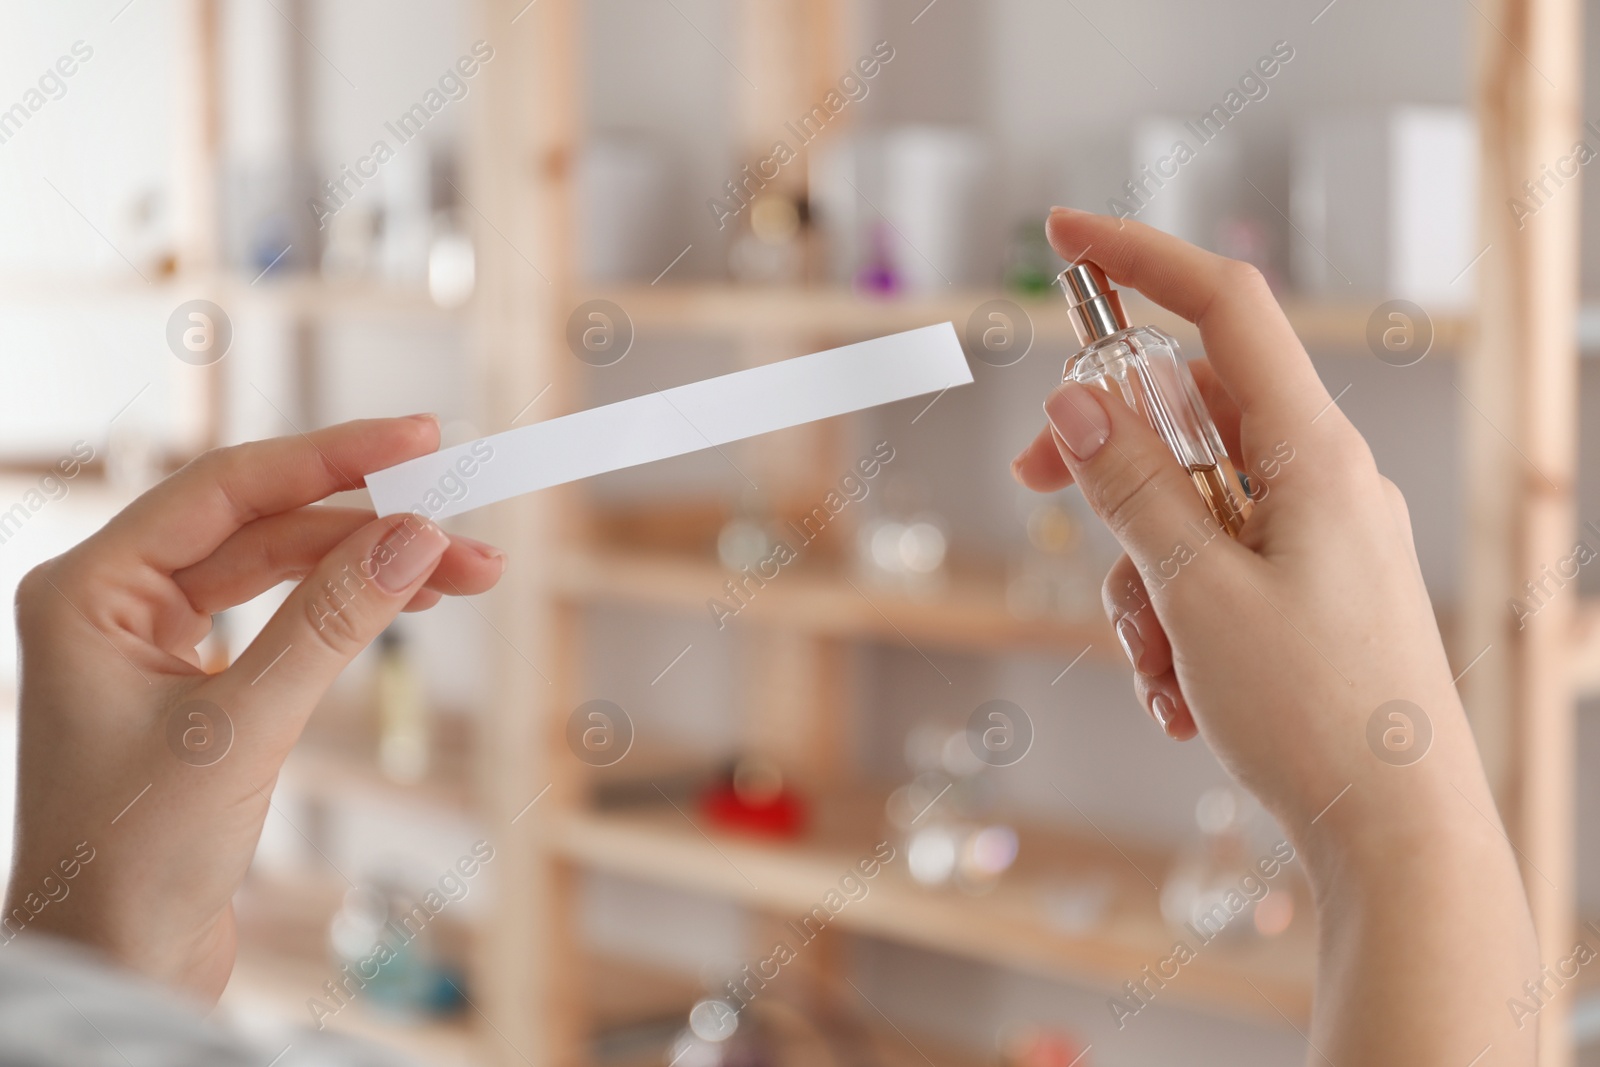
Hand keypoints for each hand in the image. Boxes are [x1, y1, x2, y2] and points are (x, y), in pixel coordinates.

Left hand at [5, 416, 504, 1000]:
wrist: (113, 965)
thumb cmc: (133, 859)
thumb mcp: (241, 728)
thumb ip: (329, 622)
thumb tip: (413, 536)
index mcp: (89, 590)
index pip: (225, 488)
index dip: (330, 458)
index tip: (418, 438)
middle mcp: (116, 602)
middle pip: (263, 526)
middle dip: (368, 526)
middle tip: (464, 526)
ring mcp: (156, 643)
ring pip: (280, 570)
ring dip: (369, 568)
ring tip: (463, 573)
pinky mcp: (197, 686)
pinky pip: (282, 619)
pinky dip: (346, 610)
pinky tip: (407, 603)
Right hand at [1013, 210, 1535, 1064]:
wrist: (1395, 836)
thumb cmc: (1319, 714)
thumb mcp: (1195, 591)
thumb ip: (1131, 485)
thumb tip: (1076, 401)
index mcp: (1309, 453)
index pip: (1224, 308)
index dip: (1140, 260)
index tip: (1063, 238)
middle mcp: (1319, 480)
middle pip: (1185, 416)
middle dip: (1108, 469)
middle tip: (1042, 500)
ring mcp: (1317, 538)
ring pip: (1186, 508)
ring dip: (1139, 579)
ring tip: (1157, 667)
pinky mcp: (1307, 593)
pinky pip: (1211, 569)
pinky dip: (1173, 620)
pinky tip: (1181, 696)